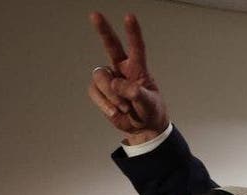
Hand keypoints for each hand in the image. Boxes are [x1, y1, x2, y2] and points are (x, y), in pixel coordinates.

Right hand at [87, 12, 167, 143]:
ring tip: (126, 108)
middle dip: (103, 30)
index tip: (129, 17)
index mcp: (138, 69)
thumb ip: (134, 92)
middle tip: (95, 14)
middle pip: (111, 46)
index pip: (136, 48)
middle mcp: (122, 69)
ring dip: (112, 95)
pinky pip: (95, 92)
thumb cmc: (150, 111)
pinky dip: (105, 104)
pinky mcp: (100, 91)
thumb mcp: (149, 104)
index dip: (133, 32)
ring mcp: (110, 79)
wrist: (143, 129)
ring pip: (101, 77)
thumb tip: (116, 84)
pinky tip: (117, 112)